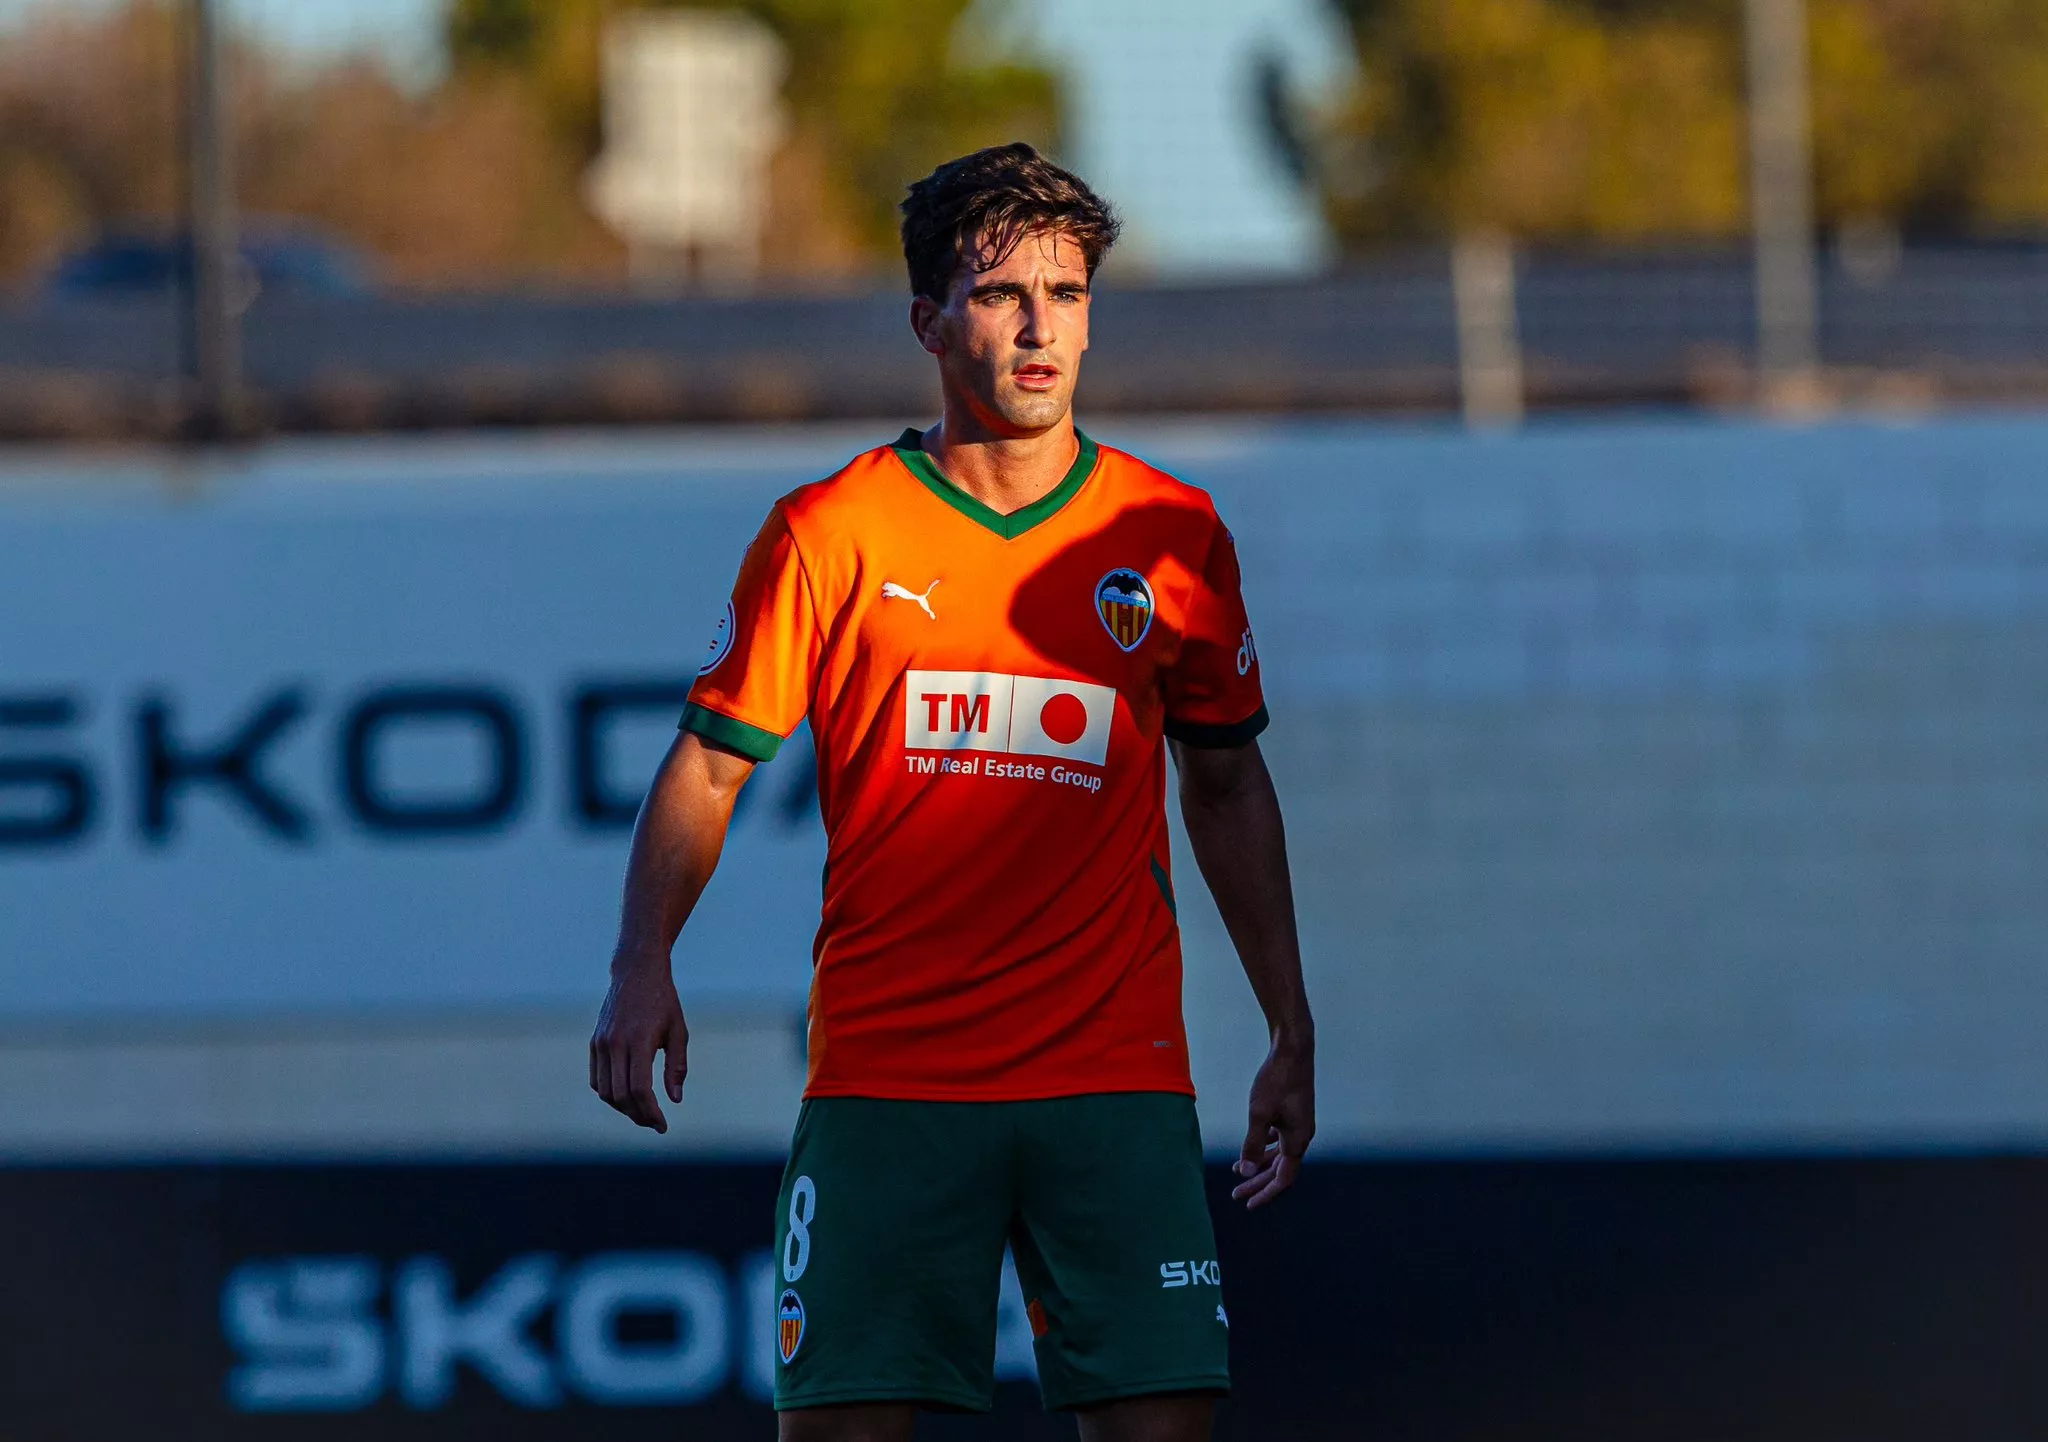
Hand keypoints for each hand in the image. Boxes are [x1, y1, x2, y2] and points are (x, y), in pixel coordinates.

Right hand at [589, 958, 687, 1132]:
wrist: (636, 972)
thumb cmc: (663, 1001)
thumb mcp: (679, 1031)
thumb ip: (677, 1067)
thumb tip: (674, 1100)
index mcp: (639, 1040)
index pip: (640, 1089)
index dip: (651, 1112)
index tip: (662, 1126)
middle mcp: (615, 1043)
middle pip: (621, 1096)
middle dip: (639, 1116)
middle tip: (654, 1123)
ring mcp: (601, 1043)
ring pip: (605, 1092)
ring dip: (623, 1108)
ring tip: (643, 1112)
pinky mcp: (594, 1042)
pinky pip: (596, 1080)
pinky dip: (609, 1094)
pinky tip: (627, 1097)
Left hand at [1232, 1036, 1313, 1208]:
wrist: (1293, 1049)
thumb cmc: (1276, 1079)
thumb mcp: (1259, 1113)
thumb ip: (1252, 1144)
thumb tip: (1245, 1174)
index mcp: (1298, 1140)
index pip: (1283, 1178)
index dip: (1265, 1193)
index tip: (1248, 1204)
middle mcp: (1302, 1135)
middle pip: (1280, 1169)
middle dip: (1258, 1182)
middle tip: (1236, 1193)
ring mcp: (1299, 1124)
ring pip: (1279, 1154)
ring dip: (1260, 1164)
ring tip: (1239, 1172)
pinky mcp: (1293, 1113)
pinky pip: (1279, 1139)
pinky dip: (1265, 1146)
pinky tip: (1253, 1145)